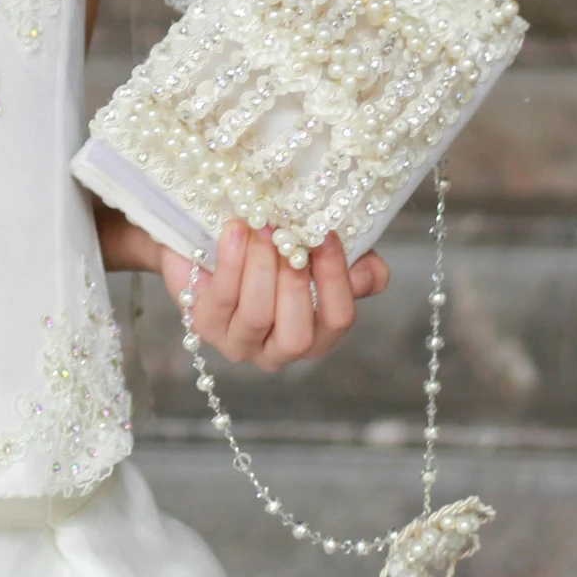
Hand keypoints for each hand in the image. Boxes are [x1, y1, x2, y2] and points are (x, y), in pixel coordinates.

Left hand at [156, 221, 387, 372]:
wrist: (209, 239)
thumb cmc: (273, 249)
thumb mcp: (316, 252)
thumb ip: (353, 263)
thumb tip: (371, 274)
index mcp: (317, 334)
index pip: (338, 319)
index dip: (336, 279)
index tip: (326, 234)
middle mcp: (280, 350)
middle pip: (297, 333)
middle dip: (295, 280)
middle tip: (287, 234)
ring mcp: (240, 344)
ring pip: (257, 316)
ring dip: (261, 267)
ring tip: (261, 226)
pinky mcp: (205, 327)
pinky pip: (221, 299)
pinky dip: (231, 262)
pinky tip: (236, 230)